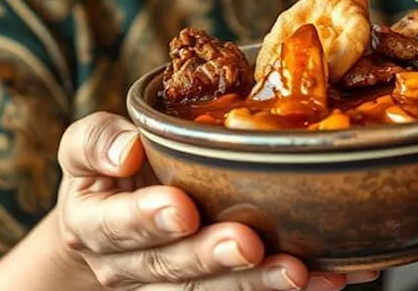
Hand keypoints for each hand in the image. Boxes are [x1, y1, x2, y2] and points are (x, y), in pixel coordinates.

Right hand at [55, 112, 378, 289]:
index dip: (146, 220)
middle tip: (247, 243)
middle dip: (212, 257)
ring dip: (257, 285)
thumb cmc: (108, 173)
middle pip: (171, 268)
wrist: (112, 223)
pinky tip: (330, 276)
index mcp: (94, 226)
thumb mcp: (88, 147)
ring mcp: (173, 286)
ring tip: (297, 272)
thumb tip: (127, 148)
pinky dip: (296, 288)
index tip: (181, 209)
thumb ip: (98, 141)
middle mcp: (131, 266)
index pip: (115, 227)